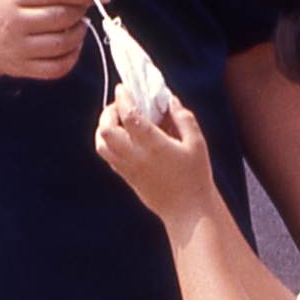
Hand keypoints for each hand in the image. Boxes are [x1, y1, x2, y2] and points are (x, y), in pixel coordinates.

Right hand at [0, 0, 99, 83]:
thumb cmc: (11, 9)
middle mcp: (14, 23)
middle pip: (61, 18)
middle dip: (81, 13)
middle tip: (84, 11)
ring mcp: (18, 48)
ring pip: (62, 43)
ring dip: (79, 34)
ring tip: (79, 27)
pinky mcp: (23, 68)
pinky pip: (58, 67)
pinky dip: (73, 57)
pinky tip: (73, 47)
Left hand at [95, 86, 215, 225]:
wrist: (188, 211)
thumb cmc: (196, 176)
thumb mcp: (197, 143)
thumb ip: (183, 118)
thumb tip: (170, 100)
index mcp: (153, 145)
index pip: (128, 115)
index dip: (123, 98)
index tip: (123, 88)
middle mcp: (135, 156)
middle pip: (106, 130)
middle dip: (108, 112)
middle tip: (119, 105)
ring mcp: (128, 169)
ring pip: (101, 145)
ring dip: (104, 129)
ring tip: (116, 121)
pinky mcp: (127, 178)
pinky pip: (109, 157)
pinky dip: (108, 143)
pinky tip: (122, 139)